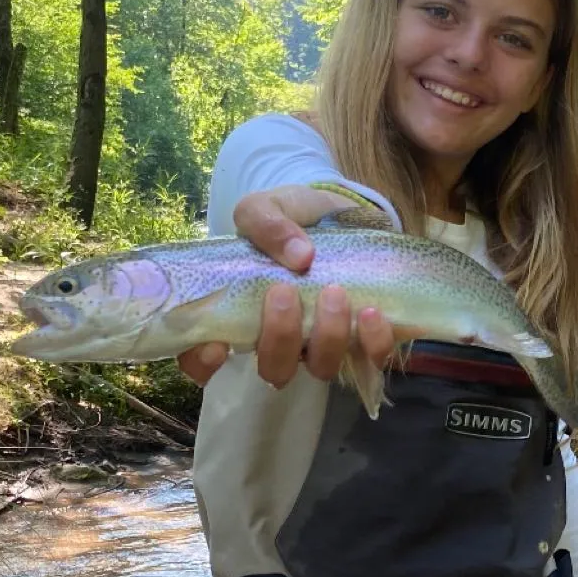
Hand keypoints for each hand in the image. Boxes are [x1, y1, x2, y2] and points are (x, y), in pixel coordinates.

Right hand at [175, 184, 395, 387]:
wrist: (339, 212)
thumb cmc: (291, 218)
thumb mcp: (268, 206)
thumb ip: (268, 223)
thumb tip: (299, 255)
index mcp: (241, 316)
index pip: (204, 361)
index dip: (204, 364)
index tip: (217, 345)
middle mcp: (280, 341)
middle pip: (274, 369)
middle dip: (279, 338)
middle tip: (284, 291)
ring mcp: (321, 345)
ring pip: (321, 368)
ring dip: (327, 336)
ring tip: (334, 292)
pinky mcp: (363, 339)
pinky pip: (370, 358)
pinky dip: (373, 341)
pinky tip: (374, 313)